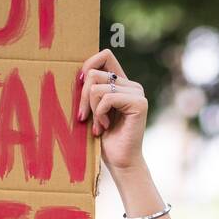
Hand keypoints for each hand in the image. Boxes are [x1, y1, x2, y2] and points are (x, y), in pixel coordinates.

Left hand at [78, 49, 147, 174]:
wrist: (120, 162)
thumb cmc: (105, 139)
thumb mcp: (92, 108)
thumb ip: (91, 88)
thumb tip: (79, 73)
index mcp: (122, 83)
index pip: (104, 55)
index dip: (88, 65)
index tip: (81, 85)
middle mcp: (132, 85)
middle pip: (95, 73)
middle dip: (83, 96)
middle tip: (85, 117)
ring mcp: (137, 93)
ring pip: (98, 86)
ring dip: (92, 109)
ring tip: (98, 126)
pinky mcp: (139, 103)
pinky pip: (107, 98)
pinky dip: (99, 114)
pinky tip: (104, 127)